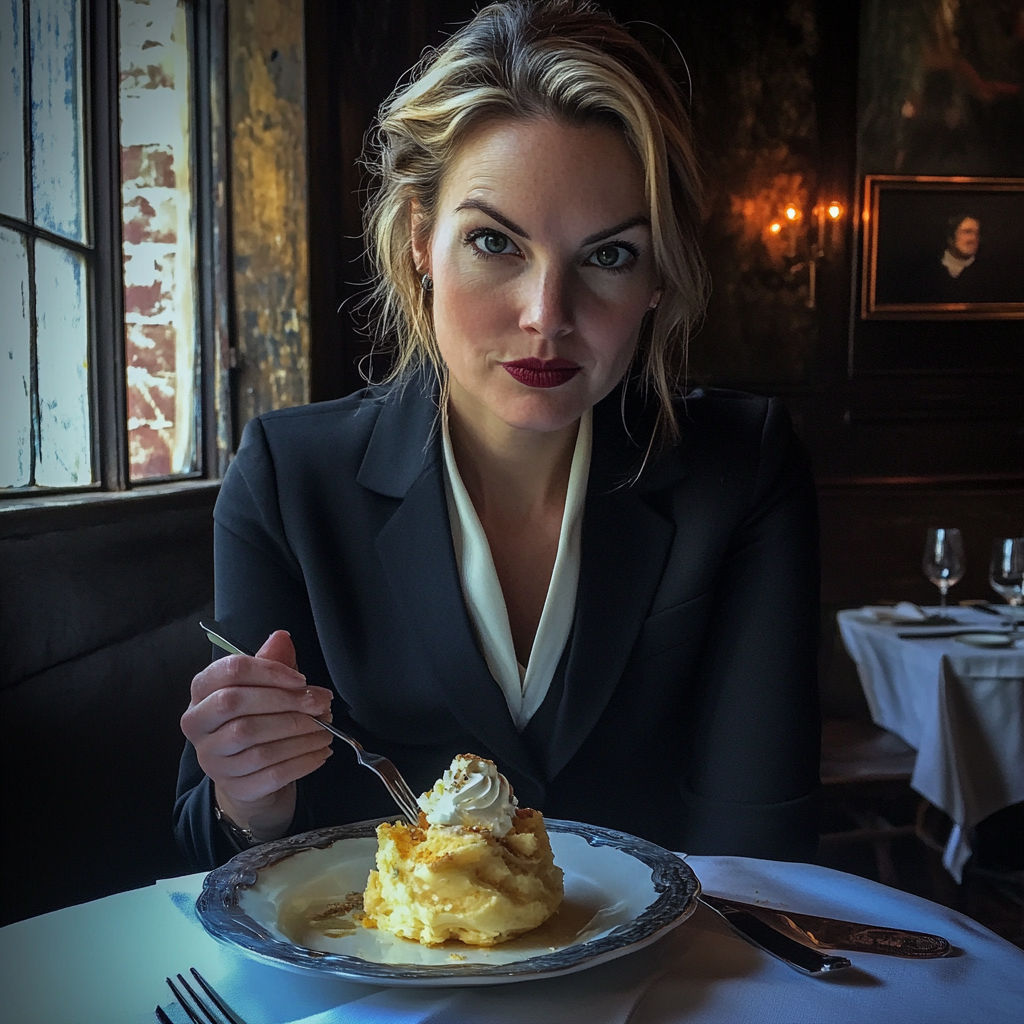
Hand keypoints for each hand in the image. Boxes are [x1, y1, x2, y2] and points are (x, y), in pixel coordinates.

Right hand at [181, 630, 333, 838]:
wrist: (248, 774)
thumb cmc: (255, 718)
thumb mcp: (261, 686)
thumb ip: (271, 661)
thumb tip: (281, 638)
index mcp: (202, 692)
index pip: (229, 672)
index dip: (269, 671)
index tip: (301, 679)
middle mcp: (198, 726)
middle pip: (238, 705)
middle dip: (286, 702)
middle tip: (322, 702)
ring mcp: (214, 760)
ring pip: (256, 743)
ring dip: (300, 733)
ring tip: (326, 728)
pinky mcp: (235, 787)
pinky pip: (272, 773)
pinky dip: (303, 760)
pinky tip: (321, 751)